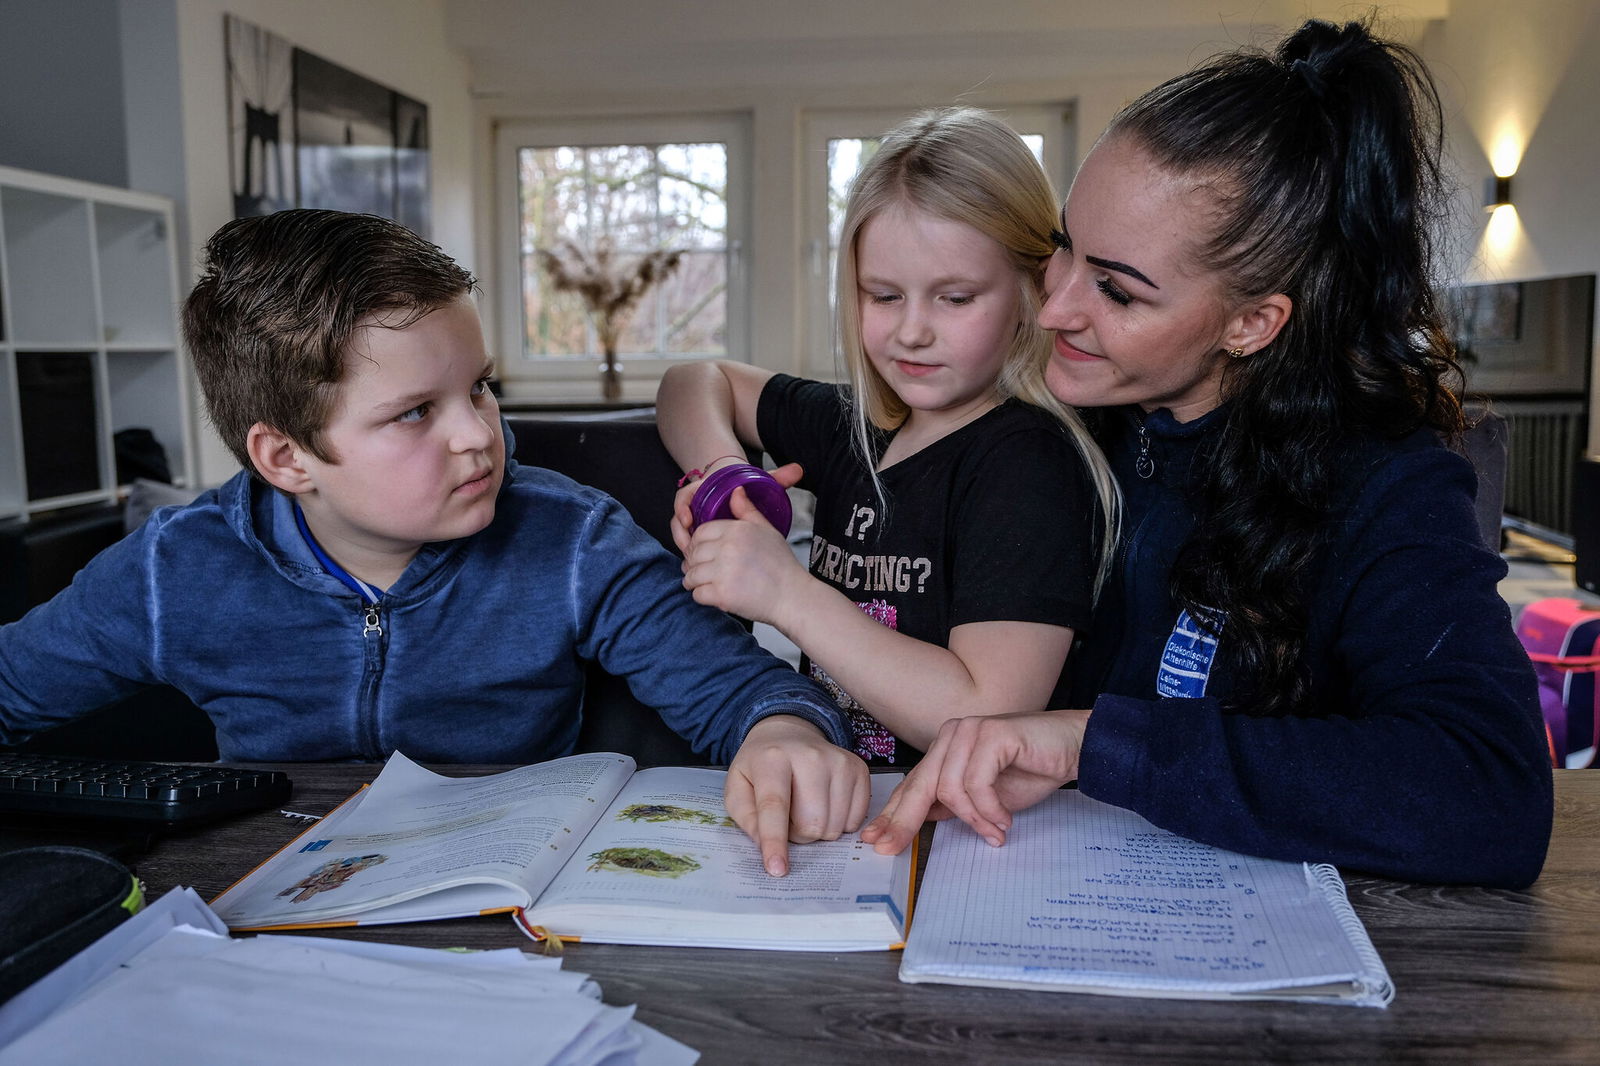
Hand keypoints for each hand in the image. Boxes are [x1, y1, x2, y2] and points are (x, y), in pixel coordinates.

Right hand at [671, 461, 802, 555]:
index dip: (682, 508)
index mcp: (706, 488)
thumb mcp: (761, 481)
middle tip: (688, 549)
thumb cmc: (748, 485)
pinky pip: (688, 542)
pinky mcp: (699, 532)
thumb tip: (798, 470)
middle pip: (679, 518)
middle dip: (681, 534)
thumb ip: (778, 476)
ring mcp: (697, 518)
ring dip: (685, 546)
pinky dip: (691, 552)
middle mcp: (698, 503)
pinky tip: (696, 565)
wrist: (742, 489)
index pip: (685, 496)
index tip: (688, 520)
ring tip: (690, 561)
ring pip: (682, 533)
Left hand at [680, 468, 807, 624]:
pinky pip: (697, 594)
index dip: (697, 544)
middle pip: (693, 553)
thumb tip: (735, 490)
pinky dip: (702, 596)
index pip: (700, 533)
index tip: (702, 553)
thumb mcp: (767, 530)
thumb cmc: (781, 565)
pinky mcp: (722, 595)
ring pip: (691, 575)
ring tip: (704, 583)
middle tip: (701, 570)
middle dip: (693, 563)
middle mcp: (728, 549)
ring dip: (694, 581)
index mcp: (737, 530)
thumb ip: (747, 510)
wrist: (792, 596)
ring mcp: (723, 572)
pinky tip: (712, 595)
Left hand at [726, 714, 870, 876]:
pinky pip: (855, 821)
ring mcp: (840, 761)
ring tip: (806, 808)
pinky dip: (839, 823)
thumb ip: (747, 818)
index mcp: (772, 759)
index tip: (777, 869)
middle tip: (789, 816)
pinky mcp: (859, 769)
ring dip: (817, 830)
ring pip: (834, 827)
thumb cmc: (760, 767)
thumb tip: (767, 844)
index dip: (775, 840)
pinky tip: (826, 804)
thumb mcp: (738, 787)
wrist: (789, 734)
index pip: (775, 806)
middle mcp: (810, 756)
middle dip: (797, 834)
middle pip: (811, 824)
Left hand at [859, 709, 1090, 854]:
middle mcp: (953, 735)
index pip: (913, 785)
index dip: (893, 815)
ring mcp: (971, 731)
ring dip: (974, 819)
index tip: (875, 841)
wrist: (1073, 748)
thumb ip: (952, 805)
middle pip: (920, 785)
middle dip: (904, 822)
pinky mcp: (992, 734)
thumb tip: (916, 823)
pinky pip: (976, 783)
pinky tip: (1004, 820)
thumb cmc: (1032, 770)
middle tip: (893, 850)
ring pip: (949, 789)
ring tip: (995, 831)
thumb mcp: (984, 797)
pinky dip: (989, 809)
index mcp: (946, 748)